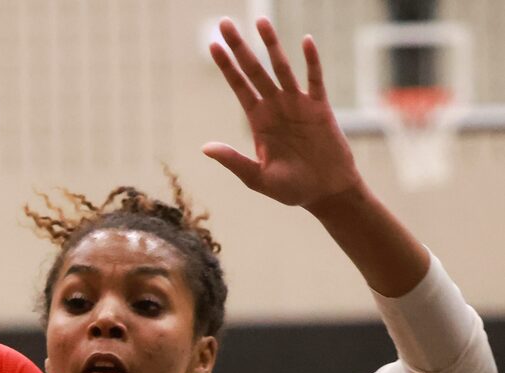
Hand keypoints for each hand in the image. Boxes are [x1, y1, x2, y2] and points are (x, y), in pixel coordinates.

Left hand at [203, 17, 361, 209]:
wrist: (325, 192)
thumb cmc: (291, 189)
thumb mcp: (257, 178)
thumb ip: (233, 160)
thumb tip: (205, 148)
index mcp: (258, 121)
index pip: (239, 87)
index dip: (227, 67)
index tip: (212, 46)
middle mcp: (275, 107)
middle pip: (254, 70)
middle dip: (240, 47)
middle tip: (224, 23)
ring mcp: (298, 104)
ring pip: (282, 68)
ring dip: (271, 45)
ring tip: (260, 21)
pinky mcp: (320, 107)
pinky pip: (315, 80)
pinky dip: (311, 61)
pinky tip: (305, 42)